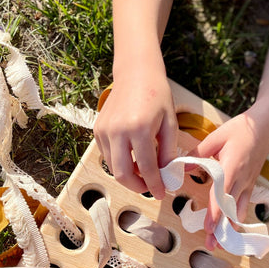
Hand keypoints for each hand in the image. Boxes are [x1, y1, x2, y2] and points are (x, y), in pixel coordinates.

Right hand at [93, 65, 177, 199]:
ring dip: (129, 175)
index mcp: (139, 128)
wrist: (135, 73)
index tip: (162, 194)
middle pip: (122, 174)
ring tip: (144, 170)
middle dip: (137, 186)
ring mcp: (104, 131)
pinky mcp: (97, 130)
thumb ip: (169, 152)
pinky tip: (133, 156)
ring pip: (113, 168)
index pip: (146, 168)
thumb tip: (169, 177)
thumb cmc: (157, 96)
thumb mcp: (170, 123)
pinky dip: (120, 163)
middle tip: (150, 187)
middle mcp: (117, 131)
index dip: (155, 185)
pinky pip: (107, 156)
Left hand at [189, 107, 268, 249]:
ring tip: (220, 244)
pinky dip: (237, 219)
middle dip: (220, 229)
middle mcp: (241, 179)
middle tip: (211, 245)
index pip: (222, 195)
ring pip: (238, 211)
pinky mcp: (250, 185)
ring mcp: (247, 184)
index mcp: (231, 167)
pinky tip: (232, 230)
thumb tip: (181, 167)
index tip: (209, 228)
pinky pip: (243, 205)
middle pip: (229, 209)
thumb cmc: (240, 130)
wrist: (265, 128)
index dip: (215, 213)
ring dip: (229, 228)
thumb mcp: (216, 137)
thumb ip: (198, 153)